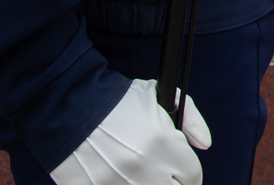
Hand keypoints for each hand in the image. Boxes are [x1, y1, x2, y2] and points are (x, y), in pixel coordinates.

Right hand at [52, 78, 209, 184]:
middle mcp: (146, 169)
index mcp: (165, 145)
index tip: (182, 175)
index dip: (189, 176)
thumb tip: (205, 144)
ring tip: (140, 174)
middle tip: (163, 176)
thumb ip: (191, 118)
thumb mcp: (160, 96)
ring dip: (147, 184)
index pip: (193, 177)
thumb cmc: (118, 102)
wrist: (68, 107)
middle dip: (171, 183)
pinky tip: (118, 178)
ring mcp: (119, 184)